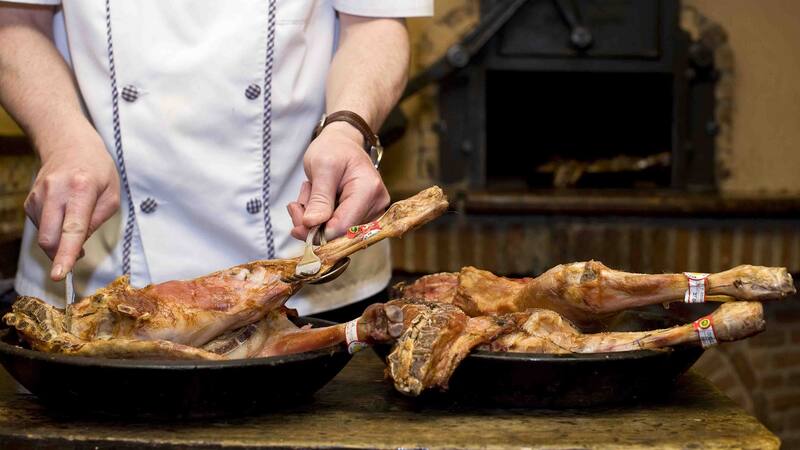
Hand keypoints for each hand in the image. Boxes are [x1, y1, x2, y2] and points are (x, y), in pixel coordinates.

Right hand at [24, 128, 119, 279]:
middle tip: (77, 256)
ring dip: (59, 241)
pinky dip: (54, 231)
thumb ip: (98, 220)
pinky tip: (64, 214)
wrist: (68, 144)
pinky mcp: (30, 201)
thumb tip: (78, 245)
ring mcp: (38, 196)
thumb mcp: (112, 194)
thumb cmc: (97, 170)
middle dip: (60, 255)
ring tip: (75, 220)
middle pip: (49, 239)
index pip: (72, 229)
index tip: (60, 275)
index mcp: (81, 189)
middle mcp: (55, 192)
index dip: (66, 254)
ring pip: (44, 236)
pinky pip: (41, 228)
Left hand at [287, 122, 389, 239]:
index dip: (318, 231)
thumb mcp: (322, 167)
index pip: (344, 226)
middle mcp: (377, 205)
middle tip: (296, 206)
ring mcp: (373, 213)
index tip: (297, 221)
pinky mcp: (364, 218)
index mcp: (369, 190)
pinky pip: (338, 229)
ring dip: (315, 220)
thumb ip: (319, 197)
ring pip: (336, 233)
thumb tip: (312, 224)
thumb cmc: (333, 149)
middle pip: (340, 233)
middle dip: (314, 224)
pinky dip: (321, 220)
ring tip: (309, 195)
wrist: (343, 144)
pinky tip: (316, 202)